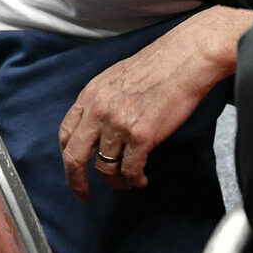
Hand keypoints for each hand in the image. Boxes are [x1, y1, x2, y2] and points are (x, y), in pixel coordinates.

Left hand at [58, 7, 248, 198]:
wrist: (186, 58)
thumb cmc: (159, 64)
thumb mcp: (116, 77)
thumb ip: (102, 102)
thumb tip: (100, 128)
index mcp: (90, 94)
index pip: (66, 133)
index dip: (68, 157)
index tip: (74, 170)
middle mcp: (99, 110)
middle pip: (74, 156)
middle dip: (76, 181)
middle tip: (84, 194)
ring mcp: (119, 124)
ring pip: (105, 167)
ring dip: (116, 180)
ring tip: (127, 182)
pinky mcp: (141, 136)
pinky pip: (130, 169)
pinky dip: (134, 179)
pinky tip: (142, 180)